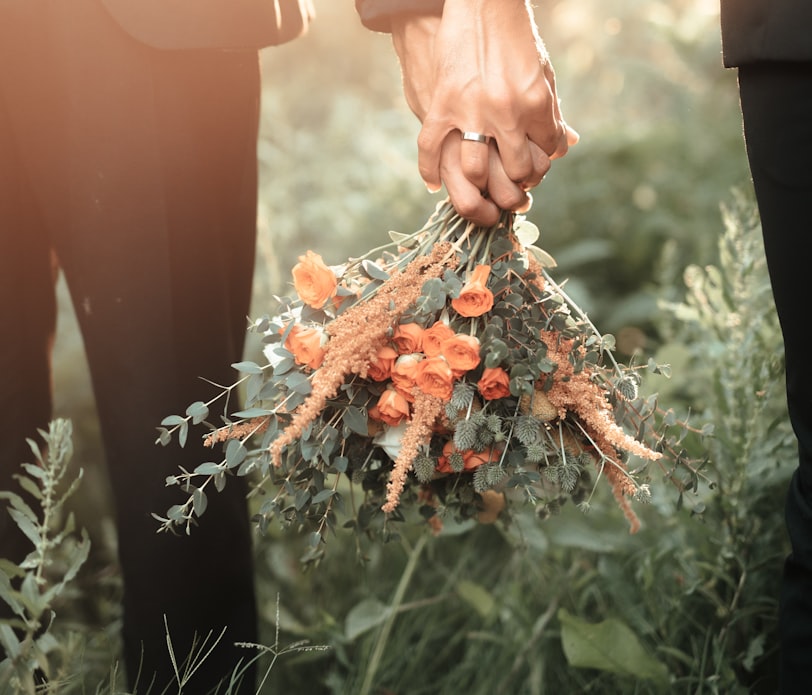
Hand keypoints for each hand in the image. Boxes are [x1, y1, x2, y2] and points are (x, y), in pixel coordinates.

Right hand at [391, 1, 576, 222]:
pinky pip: (431, 149)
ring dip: (479, 185)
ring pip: (475, 171)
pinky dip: (429, 172)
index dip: (544, 164)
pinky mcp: (441, 104)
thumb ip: (552, 110)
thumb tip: (566, 144)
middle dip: (517, 184)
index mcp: (536, 102)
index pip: (548, 153)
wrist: (482, 2)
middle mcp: (506, 112)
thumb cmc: (515, 36)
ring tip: (480, 186)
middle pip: (516, 171)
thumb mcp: (542, 70)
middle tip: (512, 188)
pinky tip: (434, 183)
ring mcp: (471, 110)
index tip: (535, 166)